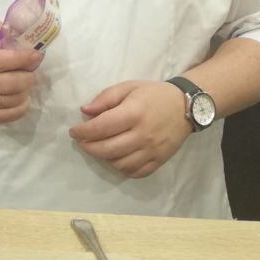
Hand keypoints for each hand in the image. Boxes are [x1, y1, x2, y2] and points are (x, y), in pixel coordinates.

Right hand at [0, 20, 43, 123]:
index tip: (37, 55)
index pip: (5, 60)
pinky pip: (17, 112)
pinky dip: (24, 104)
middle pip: (15, 81)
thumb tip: (11, 26)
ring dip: (26, 89)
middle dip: (29, 75)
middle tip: (31, 71)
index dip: (24, 57)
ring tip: (23, 83)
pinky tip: (20, 96)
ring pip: (17, 97)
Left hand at [68, 80, 190, 177]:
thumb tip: (85, 111)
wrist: (186, 106)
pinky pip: (136, 172)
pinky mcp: (159, 160)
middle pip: (107, 149)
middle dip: (88, 147)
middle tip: (82, 142)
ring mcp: (152, 150)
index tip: (73, 131)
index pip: (101, 127)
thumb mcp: (128, 87)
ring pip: (120, 164)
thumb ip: (105, 98)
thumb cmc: (153, 94)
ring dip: (104, 158)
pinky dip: (122, 168)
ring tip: (99, 148)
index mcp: (133, 113)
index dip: (83, 132)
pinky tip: (116, 158)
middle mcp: (142, 134)